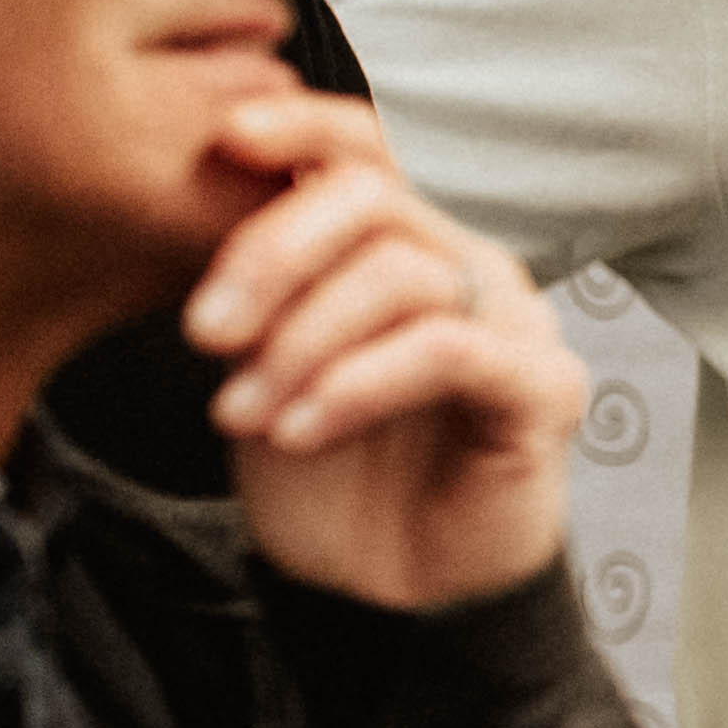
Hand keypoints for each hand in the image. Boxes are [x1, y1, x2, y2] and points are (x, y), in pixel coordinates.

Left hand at [183, 94, 580, 612]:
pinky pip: (445, 351)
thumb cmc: (333, 478)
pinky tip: (301, 429)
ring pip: (401, 276)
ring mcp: (515, 324)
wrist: (388, 598)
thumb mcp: (267, 365)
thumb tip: (186, 201)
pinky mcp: (541, 389)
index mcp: (408, 247)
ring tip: (242, 414)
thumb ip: (257, 288)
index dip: (302, 128)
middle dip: (273, 253)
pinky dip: (357, 384)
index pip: (366, 152)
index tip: (225, 140)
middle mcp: (470, 267)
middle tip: (203, 332)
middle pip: (375, 199)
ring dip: (300, 343)